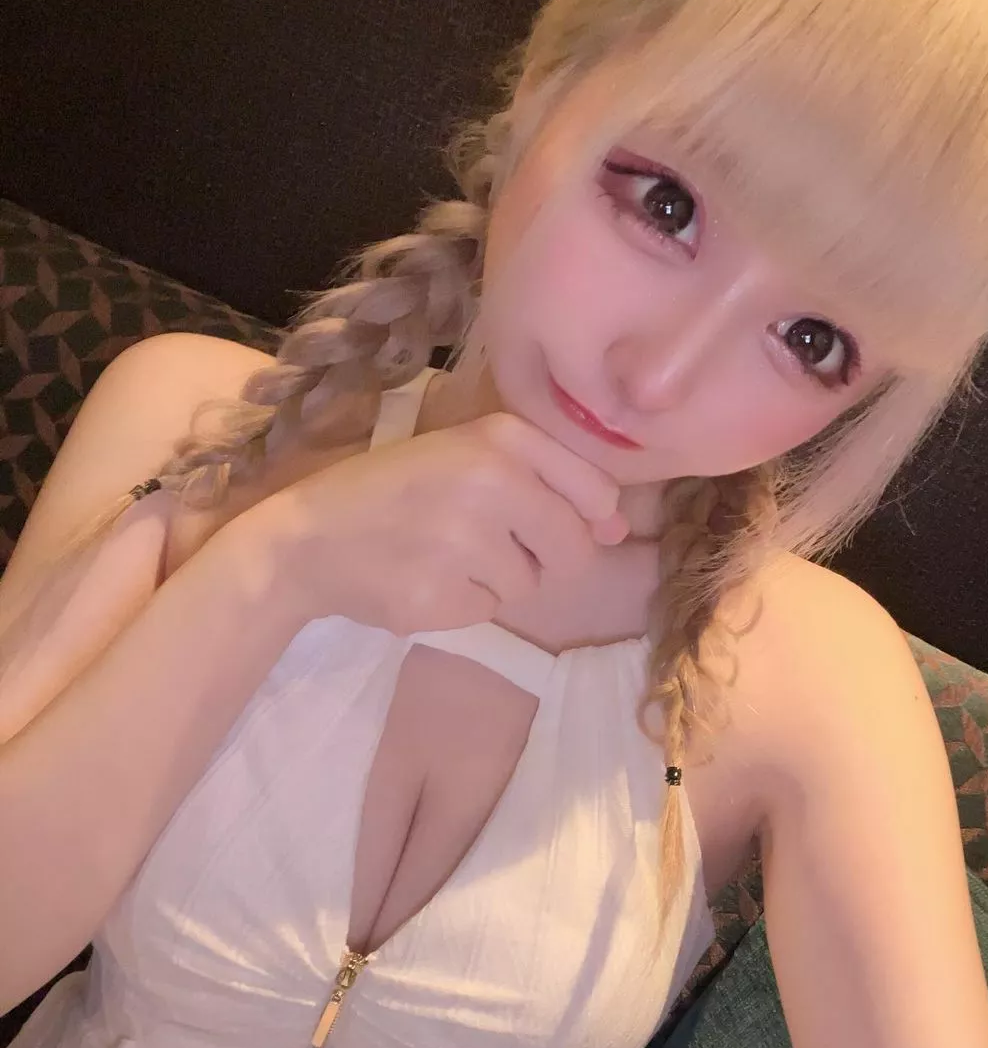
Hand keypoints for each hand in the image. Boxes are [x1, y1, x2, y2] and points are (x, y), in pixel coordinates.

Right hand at [248, 411, 628, 633]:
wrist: (310, 536)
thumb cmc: (397, 490)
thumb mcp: (467, 455)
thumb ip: (549, 481)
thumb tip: (618, 529)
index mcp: (501, 436)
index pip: (596, 491)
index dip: (584, 518)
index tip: (540, 518)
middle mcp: (492, 481)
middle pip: (573, 547)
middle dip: (541, 557)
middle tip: (483, 541)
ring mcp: (467, 542)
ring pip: (530, 583)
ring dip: (497, 580)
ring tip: (442, 553)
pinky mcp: (444, 596)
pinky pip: (490, 611)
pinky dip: (464, 603)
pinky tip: (424, 577)